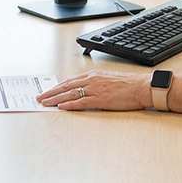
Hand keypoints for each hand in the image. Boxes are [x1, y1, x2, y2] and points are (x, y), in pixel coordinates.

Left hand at [36, 70, 151, 110]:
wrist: (142, 87)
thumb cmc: (129, 85)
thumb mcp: (109, 79)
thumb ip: (96, 83)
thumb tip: (85, 89)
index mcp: (93, 75)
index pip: (70, 81)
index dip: (57, 87)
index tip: (48, 91)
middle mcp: (92, 80)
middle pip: (66, 86)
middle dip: (51, 92)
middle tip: (39, 97)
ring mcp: (96, 89)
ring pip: (70, 94)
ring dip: (56, 99)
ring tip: (45, 103)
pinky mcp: (101, 99)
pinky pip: (81, 102)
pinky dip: (70, 105)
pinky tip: (61, 107)